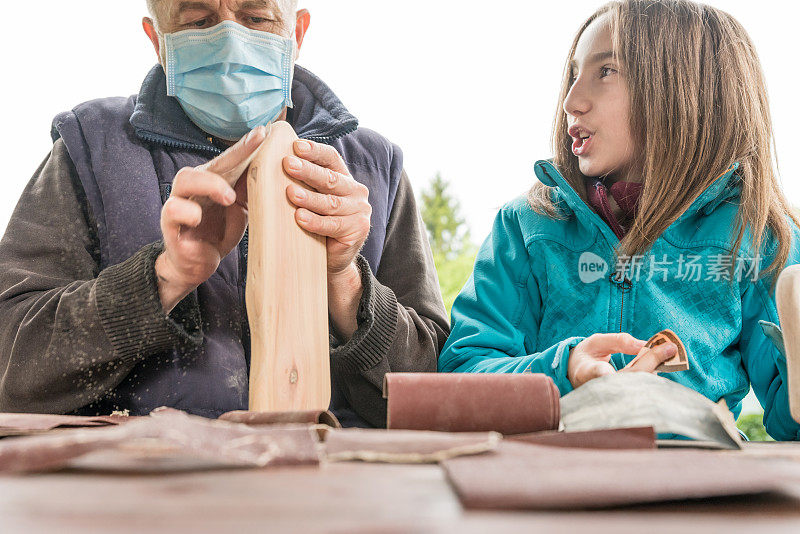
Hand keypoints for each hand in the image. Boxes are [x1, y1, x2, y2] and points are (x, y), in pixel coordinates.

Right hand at [156, 126, 267, 312]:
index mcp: (214, 181)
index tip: (267, 132)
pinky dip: (187, 212)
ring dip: (210, 184)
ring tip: (229, 197)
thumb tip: (276, 172)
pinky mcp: (170, 224)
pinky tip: (197, 218)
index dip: (247, 146)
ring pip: (186, 179)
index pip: (232, 160)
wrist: (196, 263)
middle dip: (236, 152)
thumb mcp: (241, 211)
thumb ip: (252, 192)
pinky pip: (173, 210)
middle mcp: (195, 186)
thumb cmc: (218, 231)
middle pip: (212, 163)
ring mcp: (180, 202)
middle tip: (258, 142)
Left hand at [282, 139, 371, 277]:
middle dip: (308, 171)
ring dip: (310, 198)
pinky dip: (315, 222)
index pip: (331, 159)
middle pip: (330, 179)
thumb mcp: (311, 200)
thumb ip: (301, 183)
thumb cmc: (317, 225)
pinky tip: (300, 218)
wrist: (332, 260)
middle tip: (288, 164)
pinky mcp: (358, 230)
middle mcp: (356, 192)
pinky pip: (333, 225)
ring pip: (331, 203)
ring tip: (290, 193)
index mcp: (344, 178)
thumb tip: (269, 161)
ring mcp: (360, 211)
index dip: (315, 151)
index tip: (296, 146)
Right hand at [567, 332, 677, 388]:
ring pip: (639, 385)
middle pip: (628, 376)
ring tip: (667, 351)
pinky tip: (661, 362)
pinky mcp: (623, 401)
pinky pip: (642, 388)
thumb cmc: (587, 357)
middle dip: (650, 361)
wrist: (576, 376)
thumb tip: (645, 344)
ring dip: (655, 368)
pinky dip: (653, 375)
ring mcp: (612, 397)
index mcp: (585, 372)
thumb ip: (618, 341)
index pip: (594, 373)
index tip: (606, 370)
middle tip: (669, 347)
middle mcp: (598, 388)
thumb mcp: (596, 342)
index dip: (601, 373)